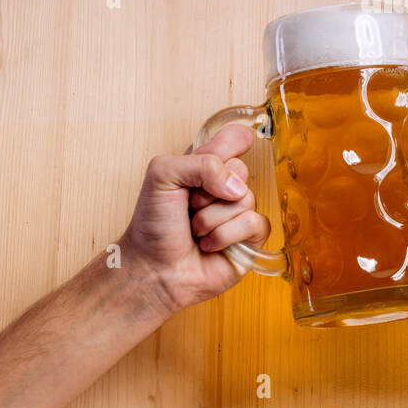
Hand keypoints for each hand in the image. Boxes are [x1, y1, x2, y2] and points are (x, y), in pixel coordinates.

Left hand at [119, 124, 270, 313]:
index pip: (234, 138)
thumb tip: (235, 186)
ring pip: (245, 199)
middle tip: (190, 206)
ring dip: (212, 219)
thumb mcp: (162, 175)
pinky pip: (255, 224)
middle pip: (240, 168)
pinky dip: (226, 236)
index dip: (230, 145)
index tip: (214, 157)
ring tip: (196, 230)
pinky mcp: (250, 239)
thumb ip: (200, 163)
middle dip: (208, 191)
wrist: (152, 268)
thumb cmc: (153, 224)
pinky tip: (210, 245)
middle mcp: (225, 187)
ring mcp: (239, 212)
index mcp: (205, 166)